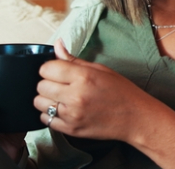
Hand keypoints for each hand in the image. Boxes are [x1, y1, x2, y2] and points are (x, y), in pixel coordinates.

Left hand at [33, 39, 162, 141]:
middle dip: (48, 83)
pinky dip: (50, 115)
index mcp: (84, 77)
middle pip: (40, 86)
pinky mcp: (71, 129)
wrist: (135, 118)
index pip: (46, 68)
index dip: (50, 68)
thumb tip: (57, 45)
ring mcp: (72, 114)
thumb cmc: (121, 92)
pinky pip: (45, 120)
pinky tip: (64, 110)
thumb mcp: (101, 70)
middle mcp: (76, 96)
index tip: (58, 71)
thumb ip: (74, 60)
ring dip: (47, 99)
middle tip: (62, 85)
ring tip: (62, 98)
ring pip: (39, 103)